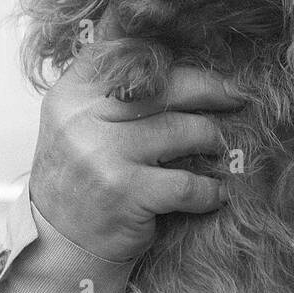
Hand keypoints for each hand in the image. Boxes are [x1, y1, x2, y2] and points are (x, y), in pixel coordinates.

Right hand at [29, 14, 245, 261]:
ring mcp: (104, 154)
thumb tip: (177, 56)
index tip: (204, 62)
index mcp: (73, 92)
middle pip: (167, 85)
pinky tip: (216, 192)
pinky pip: (187, 183)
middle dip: (211, 89)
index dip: (171, 52)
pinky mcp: (126, 193)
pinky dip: (209, 190)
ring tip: (218, 147)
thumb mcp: (80, 121)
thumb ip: (115, 88)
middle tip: (235, 96)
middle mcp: (84, 117)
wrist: (57, 241)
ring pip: (183, 130)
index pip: (128, 51)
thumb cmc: (81, 176)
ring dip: (211, 139)